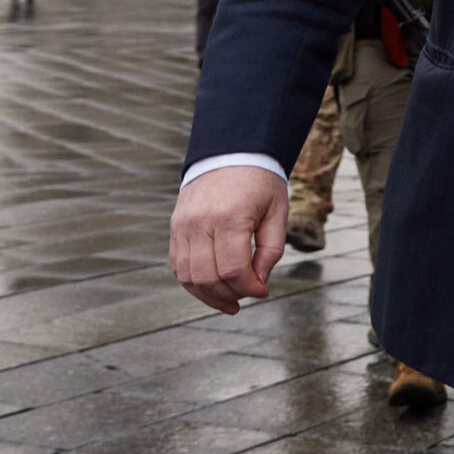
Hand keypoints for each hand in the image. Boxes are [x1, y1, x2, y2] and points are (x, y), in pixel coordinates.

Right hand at [168, 165, 287, 313]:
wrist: (231, 152)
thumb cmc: (260, 182)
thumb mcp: (278, 212)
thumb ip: (271, 249)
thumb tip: (259, 281)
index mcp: (230, 217)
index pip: (233, 269)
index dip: (249, 288)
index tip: (263, 291)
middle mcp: (200, 223)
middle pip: (208, 277)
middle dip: (230, 295)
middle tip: (248, 296)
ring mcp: (182, 226)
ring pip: (188, 276)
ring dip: (209, 296)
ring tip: (230, 301)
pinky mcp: (175, 228)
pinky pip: (178, 265)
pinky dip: (193, 282)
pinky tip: (212, 288)